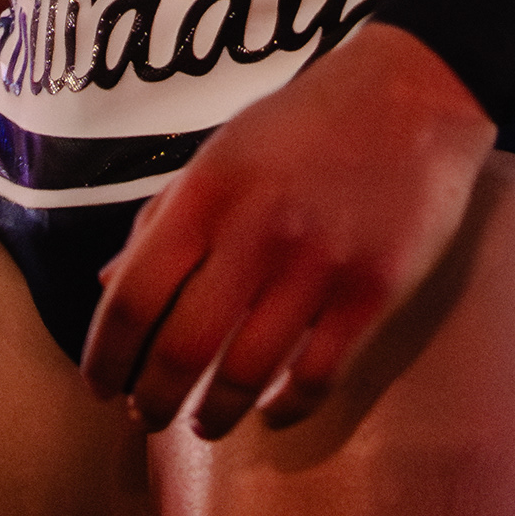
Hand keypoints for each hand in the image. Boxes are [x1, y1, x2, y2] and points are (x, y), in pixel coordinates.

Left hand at [78, 21, 495, 436]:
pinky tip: (271, 412)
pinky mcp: (374, 291)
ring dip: (213, 415)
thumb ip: (166, 215)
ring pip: (246, 374)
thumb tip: (108, 283)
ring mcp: (320, 265)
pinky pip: (317, 376)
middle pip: (182, 349)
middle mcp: (258, 230)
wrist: (415, 92)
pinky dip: (286, 408)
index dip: (105, 354)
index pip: (134, 296)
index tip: (98, 384)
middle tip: (143, 416)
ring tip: (203, 423)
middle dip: (150, 400)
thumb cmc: (308, 120)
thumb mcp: (223, 149)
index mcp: (209, 191)